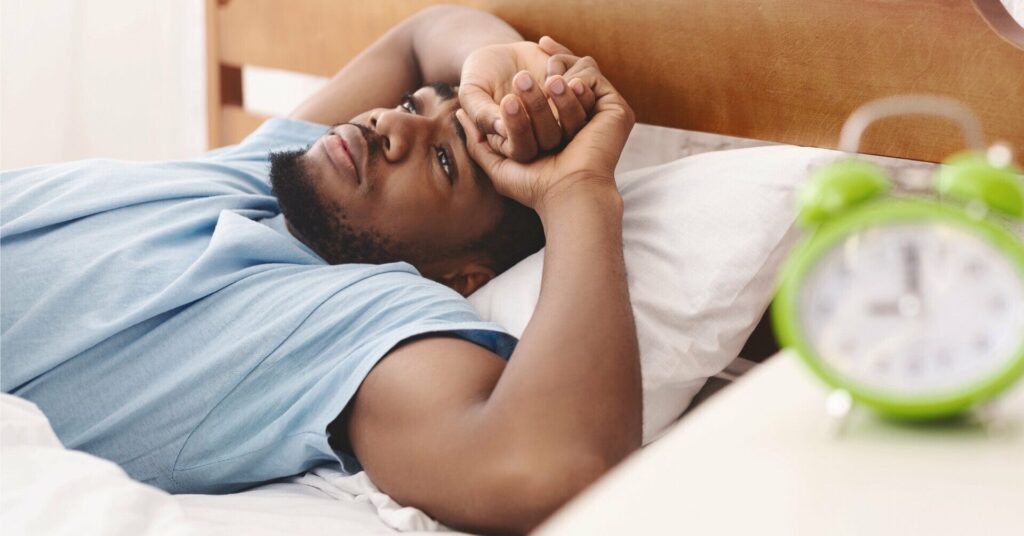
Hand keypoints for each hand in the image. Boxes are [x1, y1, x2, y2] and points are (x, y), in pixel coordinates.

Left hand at [457, 56, 633, 210]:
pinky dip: (576, 75)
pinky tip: (560, 84)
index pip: (546, 95)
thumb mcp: (497, 163)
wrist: (568, 194)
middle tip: (519, 80)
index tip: (517, 65)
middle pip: (559, 84)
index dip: (534, 77)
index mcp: (561, 132)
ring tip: (543, 84)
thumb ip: (479, 139)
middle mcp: (583, 122)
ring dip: (555, 77)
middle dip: (539, 77)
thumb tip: (458, 113)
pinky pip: (594, 78)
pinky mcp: (616, 110)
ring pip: (575, 79)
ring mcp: (601, 114)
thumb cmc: (534, 186)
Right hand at [459, 37, 595, 161]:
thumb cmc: (480, 77)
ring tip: (552, 76)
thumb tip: (499, 129)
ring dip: (566, 99)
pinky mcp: (576, 97)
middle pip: (551, 137)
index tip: (508, 100)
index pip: (522, 149)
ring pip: (575, 121)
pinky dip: (576, 76)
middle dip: (539, 108)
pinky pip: (587, 95)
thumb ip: (480, 112)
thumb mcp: (471, 92)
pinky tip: (549, 53)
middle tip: (521, 77)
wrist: (500, 55)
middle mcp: (541, 138)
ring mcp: (561, 119)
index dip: (519, 128)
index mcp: (514, 145)